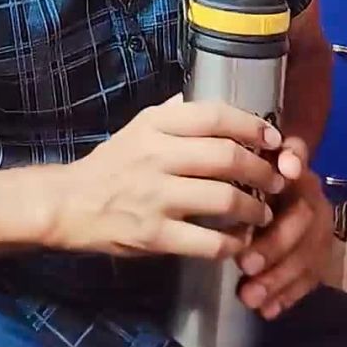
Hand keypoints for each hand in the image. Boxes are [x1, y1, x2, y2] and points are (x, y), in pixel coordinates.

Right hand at [45, 96, 283, 260]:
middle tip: (276, 180)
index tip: (273, 139)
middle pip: (226, 157)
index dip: (252, 126)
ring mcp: (156, 197)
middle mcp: (157, 156)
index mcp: (155, 125)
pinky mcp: (154, 235)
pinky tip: (239, 241)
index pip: (214, 116)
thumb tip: (210, 103)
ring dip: (254, 208)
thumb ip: (173, 116)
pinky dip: (232, 243)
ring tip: (263, 212)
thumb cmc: (111, 163)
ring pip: (223, 199)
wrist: (70, 203)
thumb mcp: (137, 128)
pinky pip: (207, 242)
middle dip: (262, 170)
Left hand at [237, 137, 332, 319]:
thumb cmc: (238, 176)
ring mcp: (318, 225)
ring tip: (249, 296)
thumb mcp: (231, 165)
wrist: (264, 189)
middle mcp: (309, 192)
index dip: (295, 160)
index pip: (297, 155)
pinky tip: (267, 310)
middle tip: (245, 264)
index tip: (285, 171)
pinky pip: (310, 277)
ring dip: (279, 278)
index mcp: (286, 162)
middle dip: (275, 244)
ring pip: (309, 253)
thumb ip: (232, 157)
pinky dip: (288, 294)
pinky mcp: (318, 254)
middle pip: (304, 216)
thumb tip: (232, 153)